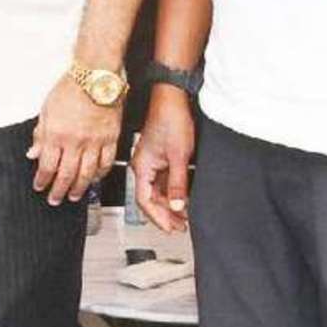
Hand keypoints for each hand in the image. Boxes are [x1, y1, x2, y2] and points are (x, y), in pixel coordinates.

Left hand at [29, 73, 122, 205]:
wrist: (96, 76)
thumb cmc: (71, 88)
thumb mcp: (46, 110)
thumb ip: (40, 134)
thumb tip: (33, 153)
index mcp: (57, 134)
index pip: (47, 166)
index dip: (42, 180)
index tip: (39, 186)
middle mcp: (76, 141)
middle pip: (66, 175)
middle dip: (59, 190)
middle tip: (55, 199)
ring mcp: (95, 142)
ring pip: (87, 174)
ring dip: (79, 188)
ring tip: (74, 195)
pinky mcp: (111, 139)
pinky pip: (106, 163)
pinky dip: (100, 174)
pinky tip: (95, 179)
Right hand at [131, 88, 194, 232]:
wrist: (173, 98)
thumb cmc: (171, 120)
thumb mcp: (179, 156)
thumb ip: (177, 184)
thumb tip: (176, 206)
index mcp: (141, 167)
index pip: (144, 201)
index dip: (158, 218)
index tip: (171, 228)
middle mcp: (143, 166)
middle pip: (151, 198)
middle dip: (165, 214)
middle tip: (181, 226)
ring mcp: (152, 161)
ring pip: (158, 190)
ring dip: (170, 204)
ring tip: (185, 216)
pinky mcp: (160, 156)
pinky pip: (164, 180)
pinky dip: (173, 192)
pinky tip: (184, 198)